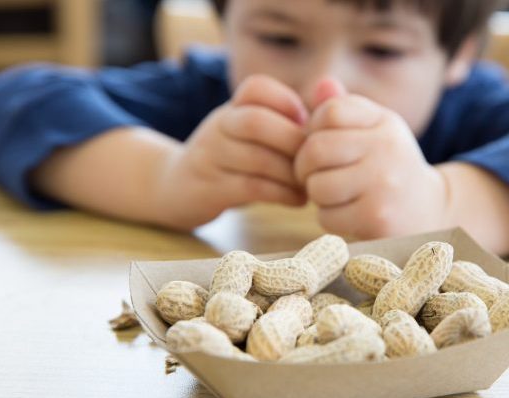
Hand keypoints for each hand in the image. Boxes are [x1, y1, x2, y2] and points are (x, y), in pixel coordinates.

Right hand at [155, 75, 308, 229]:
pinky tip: (298, 200)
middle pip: (255, 122)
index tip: (306, 124)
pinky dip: (281, 194)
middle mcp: (218, 127)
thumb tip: (333, 106)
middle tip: (317, 161)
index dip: (286, 102)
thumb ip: (285, 121)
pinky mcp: (209, 188)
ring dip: (292, 173)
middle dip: (293, 142)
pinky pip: (250, 187)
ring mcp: (210, 157)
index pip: (255, 87)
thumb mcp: (249, 133)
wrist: (175, 188)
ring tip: (311, 184)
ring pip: (256, 158)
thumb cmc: (231, 160)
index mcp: (232, 108)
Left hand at [294, 79, 450, 237]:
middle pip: (316, 149)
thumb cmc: (389, 168)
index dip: (313, 130)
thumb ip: (345, 109)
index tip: (322, 145)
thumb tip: (321, 84)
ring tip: (335, 195)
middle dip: (305, 167)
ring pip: (317, 185)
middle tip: (314, 176)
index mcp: (385, 122)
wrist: (429, 212)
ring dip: (317, 196)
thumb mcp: (374, 132)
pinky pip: (327, 216)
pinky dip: (330, 219)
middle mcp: (388, 147)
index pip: (330, 112)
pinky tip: (348, 215)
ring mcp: (384, 183)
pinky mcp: (377, 217)